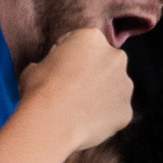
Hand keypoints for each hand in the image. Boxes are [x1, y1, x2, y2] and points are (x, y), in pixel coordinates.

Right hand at [15, 21, 134, 160]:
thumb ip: (52, 63)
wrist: (52, 124)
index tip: (61, 71)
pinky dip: (105, 117)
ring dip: (103, 94)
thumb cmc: (39, 90)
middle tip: (74, 90)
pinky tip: (88, 123)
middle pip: (105, 63)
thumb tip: (51, 72)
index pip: (82, 43)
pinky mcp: (127, 111)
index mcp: (92, 38)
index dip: (69, 57)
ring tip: (81, 109)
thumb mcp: (35, 66)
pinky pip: (116, 112)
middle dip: (94, 73)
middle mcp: (116, 57)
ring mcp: (125, 85)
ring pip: (115, 87)